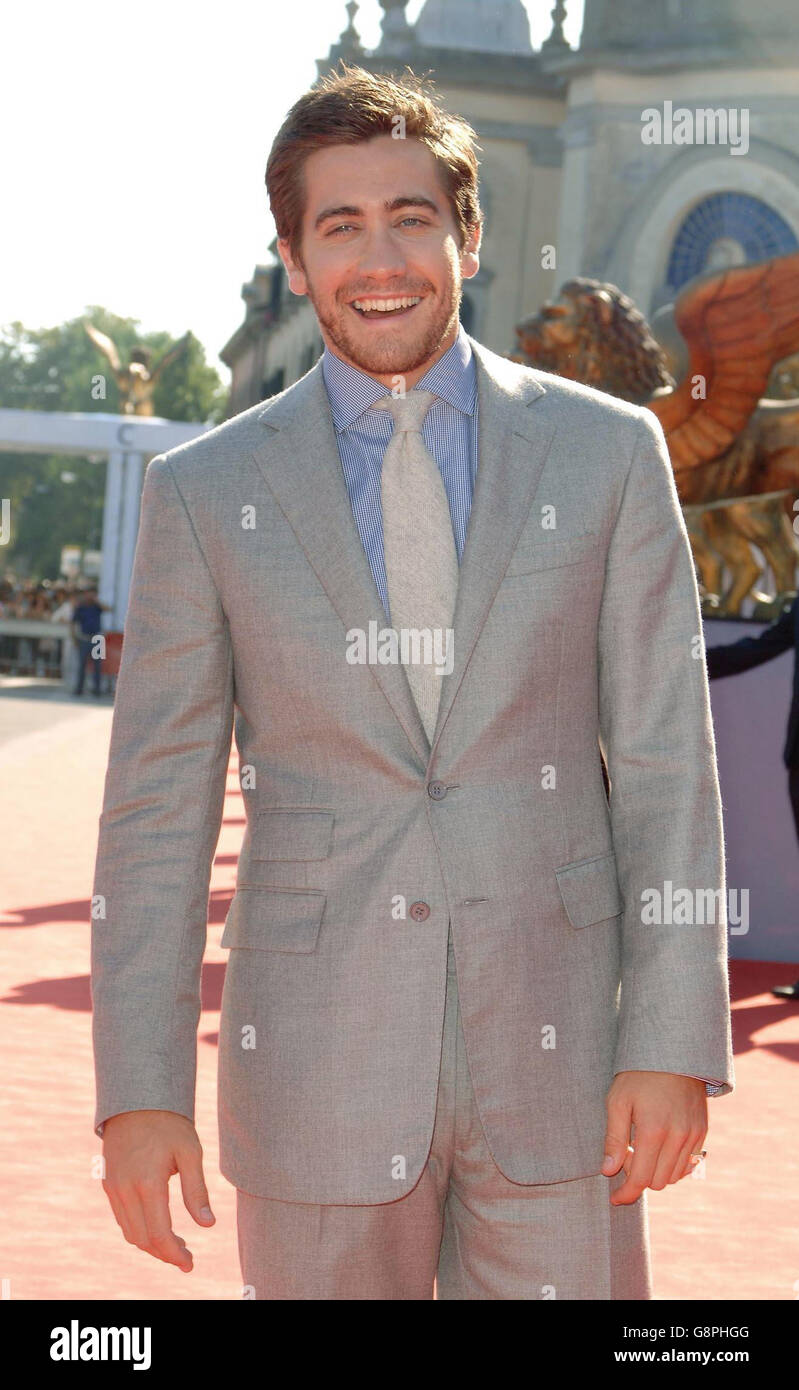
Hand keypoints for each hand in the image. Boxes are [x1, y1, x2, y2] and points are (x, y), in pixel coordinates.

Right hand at [101, 1110, 214, 1270]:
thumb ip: (197, 1190)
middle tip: (186, 1255)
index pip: (158, 1234)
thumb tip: (208, 1225)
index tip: (189, 1264)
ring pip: (129, 1232)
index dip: (174, 1254)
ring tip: (175, 1243)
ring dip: (150, 1244)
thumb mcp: (190, 1152)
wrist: (137, 1099)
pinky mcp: (109, 1183)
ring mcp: (113, 1187)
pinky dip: (138, 1229)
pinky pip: (122, 1218)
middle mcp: (125, 1189)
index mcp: (147, 1183)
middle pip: (142, 1239)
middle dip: (164, 1253)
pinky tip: (157, 1225)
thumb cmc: (169, 1124)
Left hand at [602, 1071, 706, 1204]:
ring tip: (642, 1148)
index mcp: (654, 1131)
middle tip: (627, 1156)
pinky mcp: (702, 1131)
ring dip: (657, 1172)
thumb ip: (614, 1139)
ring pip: (675, 1176)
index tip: (614, 1198)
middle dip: (640, 1178)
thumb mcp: (618, 1101)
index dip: (626, 1193)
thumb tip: (608, 1170)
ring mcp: (694, 1135)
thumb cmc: (639, 1075)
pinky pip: (689, 1163)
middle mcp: (678, 1137)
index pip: (641, 1179)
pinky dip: (673, 1164)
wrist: (673, 1052)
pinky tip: (660, 1148)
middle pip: (659, 1183)